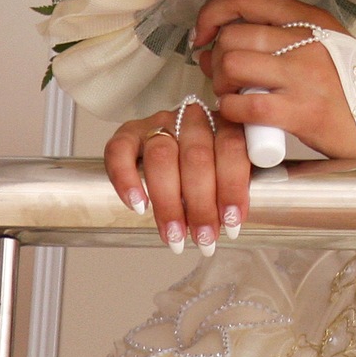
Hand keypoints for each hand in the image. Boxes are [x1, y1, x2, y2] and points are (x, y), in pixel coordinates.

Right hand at [104, 101, 246, 254]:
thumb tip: (235, 225)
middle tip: (204, 239)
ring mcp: (159, 123)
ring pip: (162, 157)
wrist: (172, 146)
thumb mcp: (230, 168)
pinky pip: (120, 151)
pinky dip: (126, 180)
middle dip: (201, 205)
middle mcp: (192, 118)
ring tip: (175, 235)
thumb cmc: (208, 166)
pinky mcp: (129, 132)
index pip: (232, 148)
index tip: (232, 222)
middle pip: (196, 157)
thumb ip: (235, 185)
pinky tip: (138, 207)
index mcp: (224, 121)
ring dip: (169, 202)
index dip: (232, 187)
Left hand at [196, 0, 355, 160]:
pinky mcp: (301, 111)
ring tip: (233, 95)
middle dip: (214, 59)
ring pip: (232, 65)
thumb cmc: (350, 86)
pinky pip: (244, 104)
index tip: (204, 34)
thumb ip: (279, 35)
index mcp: (310, 19)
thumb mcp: (324, 44)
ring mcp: (305, 75)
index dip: (213, 12)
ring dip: (220, 84)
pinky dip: (230, 111)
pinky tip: (240, 115)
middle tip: (223, 76)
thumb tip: (217, 41)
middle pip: (231, 35)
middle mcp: (307, 41)